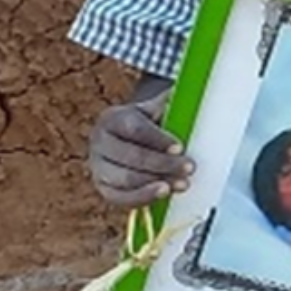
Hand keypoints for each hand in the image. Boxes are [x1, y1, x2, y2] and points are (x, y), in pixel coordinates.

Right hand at [87, 90, 193, 207]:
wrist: (127, 139)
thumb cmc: (147, 122)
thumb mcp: (155, 108)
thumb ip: (170, 102)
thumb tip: (191, 93)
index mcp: (112, 118)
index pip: (134, 129)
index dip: (158, 139)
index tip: (180, 147)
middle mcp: (100, 142)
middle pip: (131, 156)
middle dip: (163, 164)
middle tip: (189, 167)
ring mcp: (98, 167)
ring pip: (126, 179)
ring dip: (156, 183)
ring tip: (182, 183)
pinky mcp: (103, 188)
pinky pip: (120, 197)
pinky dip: (144, 197)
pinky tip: (164, 193)